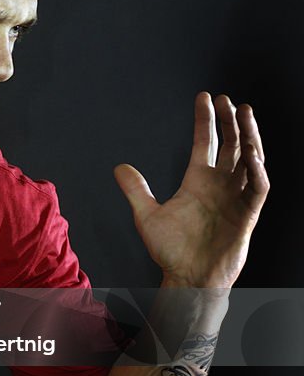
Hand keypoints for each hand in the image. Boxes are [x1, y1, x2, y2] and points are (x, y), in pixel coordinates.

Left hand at [113, 92, 268, 287]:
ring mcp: (235, 198)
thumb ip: (136, 190)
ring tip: (246, 114)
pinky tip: (251, 153)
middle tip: (229, 99)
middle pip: (231, 145)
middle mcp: (220, 186)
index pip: (206, 143)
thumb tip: (119, 166)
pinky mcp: (247, 215)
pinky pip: (257, 188)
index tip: (205, 98)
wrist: (187, 278)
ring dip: (249, 137)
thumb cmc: (170, 251)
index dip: (206, 120)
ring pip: (249, 160)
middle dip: (231, 121)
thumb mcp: (146, 216)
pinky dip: (256, 171)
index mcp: (198, 182)